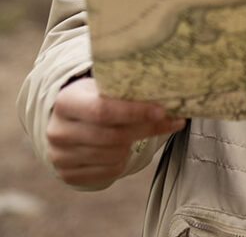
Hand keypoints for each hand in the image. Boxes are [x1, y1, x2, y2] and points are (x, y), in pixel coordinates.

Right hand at [47, 76, 186, 187]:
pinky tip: (125, 146)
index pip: (103, 110)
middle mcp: (59, 131)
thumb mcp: (100, 86)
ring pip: (114, 155)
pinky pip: (109, 171)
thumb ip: (124, 88)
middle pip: (113, 136)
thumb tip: (167, 92)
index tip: (162, 110)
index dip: (135, 112)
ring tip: (140, 129)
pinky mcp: (68, 175)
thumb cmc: (91, 97)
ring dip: (135, 143)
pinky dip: (123, 159)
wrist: (65, 120)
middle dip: (146, 128)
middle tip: (172, 120)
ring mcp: (61, 156)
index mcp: (66, 102)